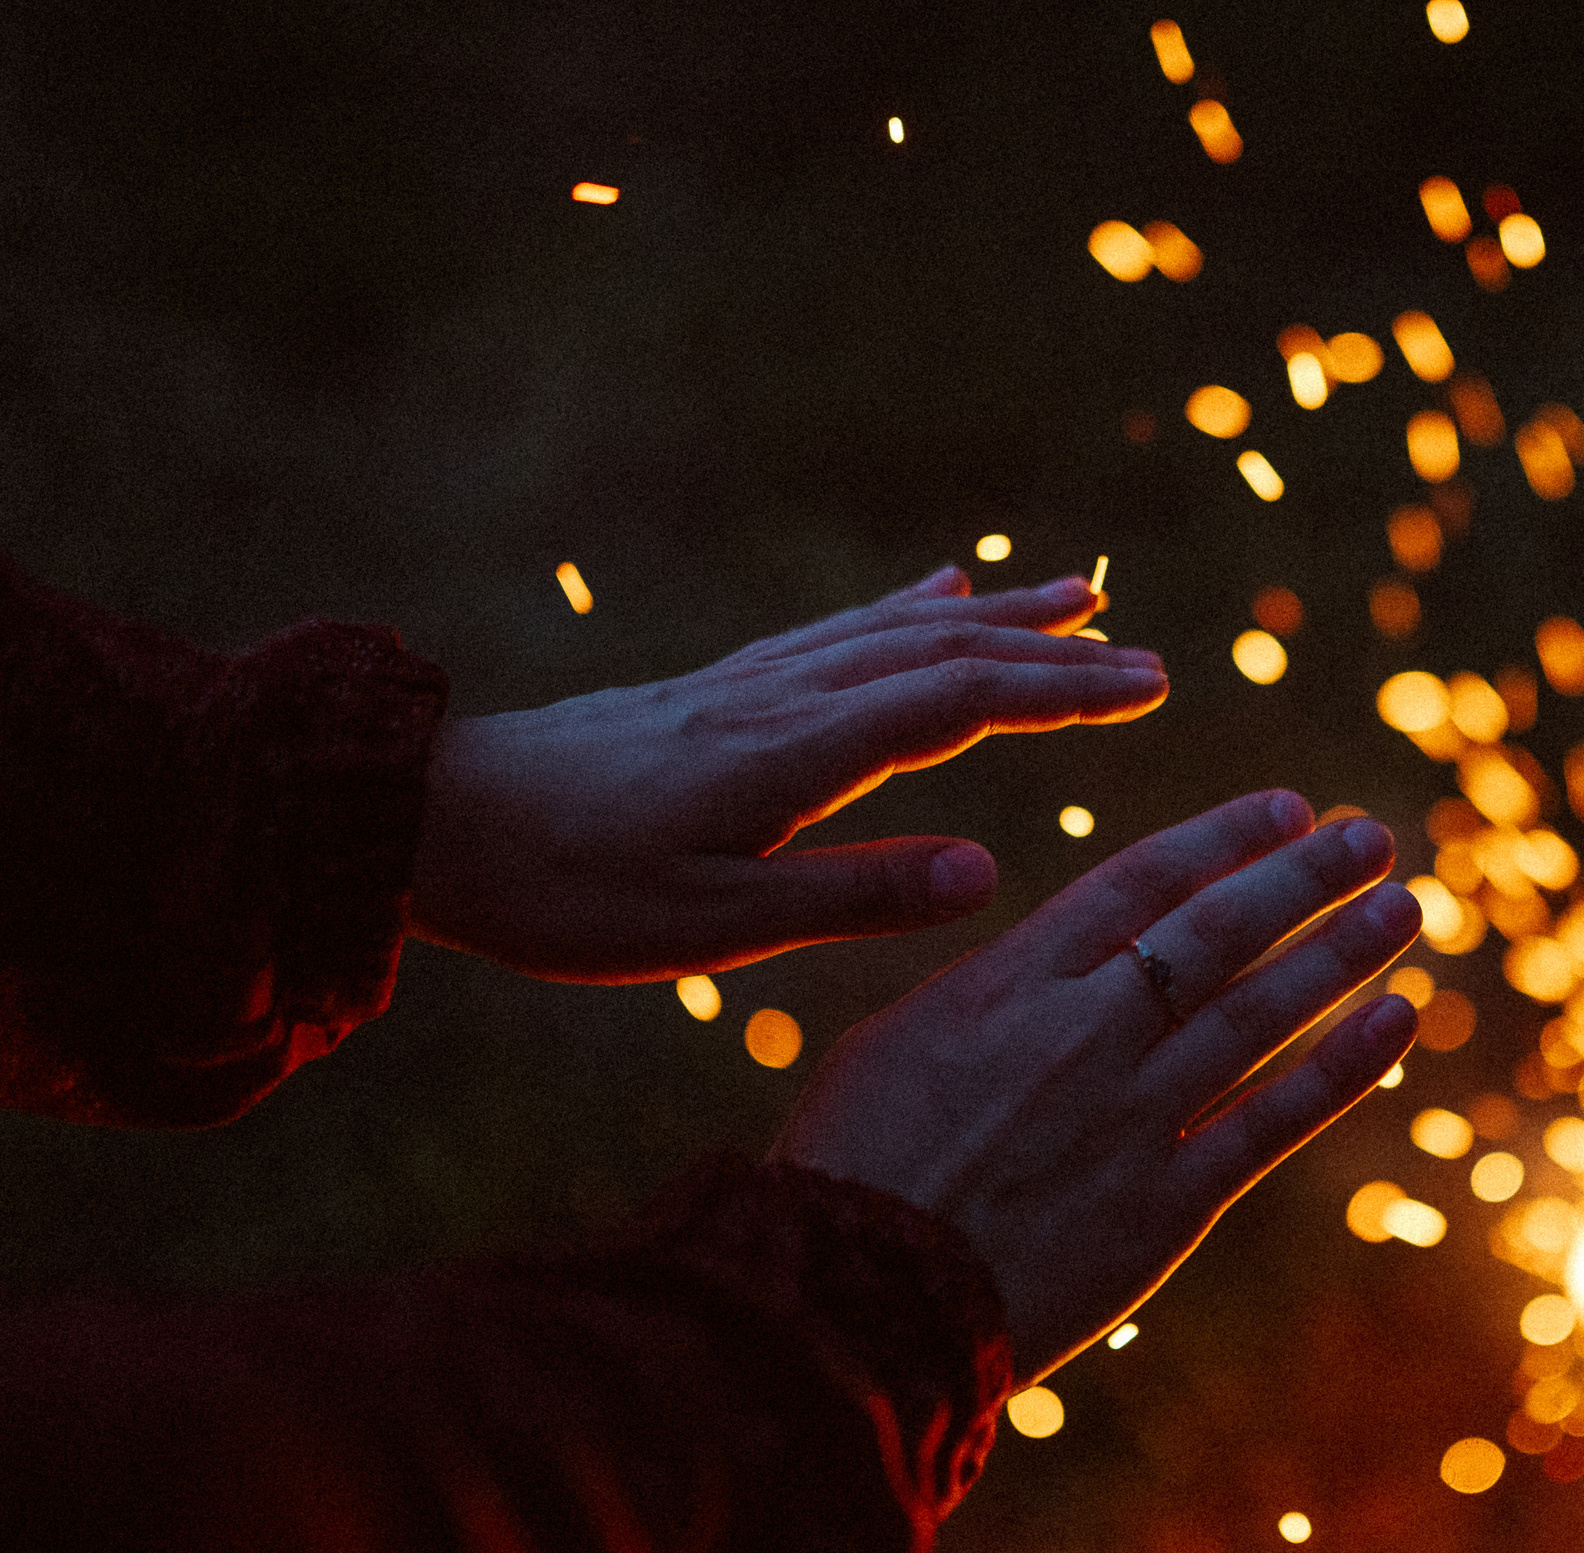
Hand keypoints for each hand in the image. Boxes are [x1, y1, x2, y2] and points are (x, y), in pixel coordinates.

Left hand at [407, 566, 1166, 980]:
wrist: (424, 821)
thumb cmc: (562, 890)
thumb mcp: (707, 926)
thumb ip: (852, 895)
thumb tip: (989, 869)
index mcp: (791, 756)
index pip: (957, 703)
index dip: (1060, 692)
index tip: (1151, 687)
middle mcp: (781, 698)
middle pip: (942, 651)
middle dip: (1053, 649)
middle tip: (1148, 654)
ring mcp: (747, 682)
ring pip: (897, 629)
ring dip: (997, 613)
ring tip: (1077, 592)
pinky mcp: (717, 686)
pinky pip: (838, 630)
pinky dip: (908, 606)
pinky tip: (940, 588)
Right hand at [773, 791, 1424, 1383]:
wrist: (851, 1305)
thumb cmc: (853, 1167)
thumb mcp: (898, 1040)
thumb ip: (996, 990)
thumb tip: (1058, 953)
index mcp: (1013, 982)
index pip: (1143, 881)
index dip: (1227, 838)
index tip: (1290, 808)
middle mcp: (1086, 1033)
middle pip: (1220, 932)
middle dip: (1305, 876)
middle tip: (1372, 837)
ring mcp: (1133, 1117)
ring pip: (1263, 1013)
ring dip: (1342, 951)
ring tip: (1403, 906)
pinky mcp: (1165, 1204)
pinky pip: (1274, 1120)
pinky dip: (1344, 1066)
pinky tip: (1397, 1018)